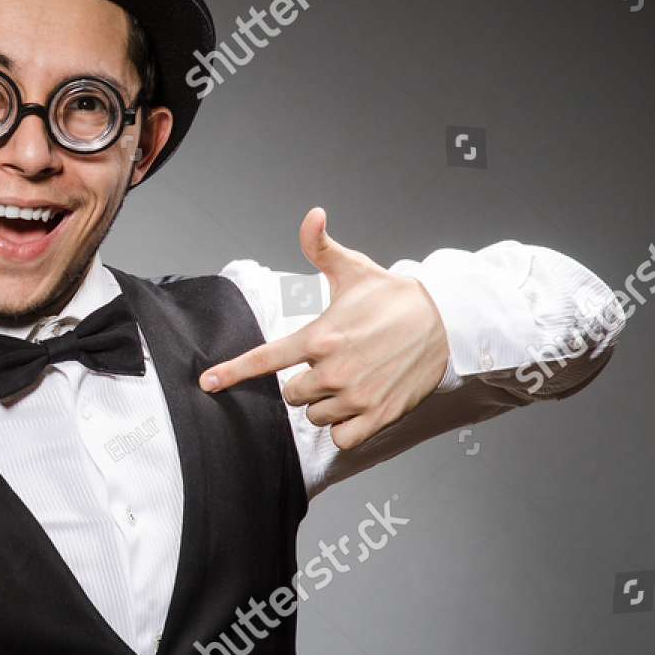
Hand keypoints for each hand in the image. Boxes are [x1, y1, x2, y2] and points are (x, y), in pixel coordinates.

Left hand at [199, 208, 449, 450]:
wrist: (446, 322)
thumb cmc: (394, 299)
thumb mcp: (353, 270)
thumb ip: (321, 247)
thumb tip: (312, 216)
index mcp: (319, 337)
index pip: (265, 359)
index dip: (232, 372)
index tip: (207, 382)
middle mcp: (333, 370)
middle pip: (292, 395)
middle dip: (305, 383)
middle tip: (332, 364)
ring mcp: (356, 396)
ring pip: (315, 417)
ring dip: (326, 405)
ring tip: (351, 380)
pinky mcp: (378, 416)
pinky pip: (342, 438)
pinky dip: (345, 428)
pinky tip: (358, 407)